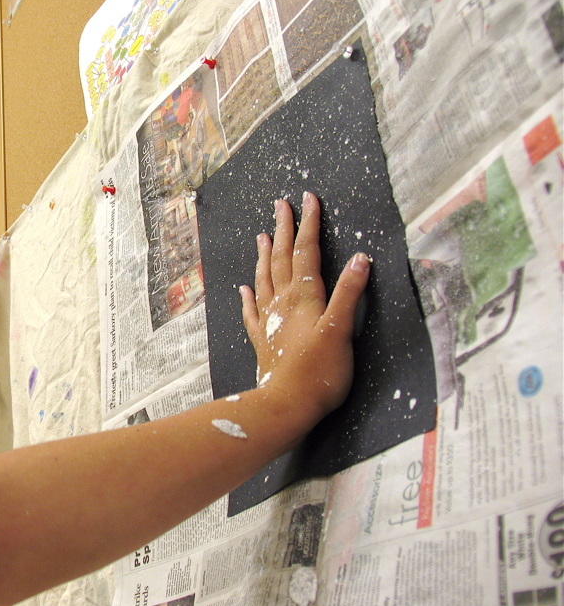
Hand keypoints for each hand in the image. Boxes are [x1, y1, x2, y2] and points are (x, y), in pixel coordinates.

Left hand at [240, 192, 370, 423]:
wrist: (286, 405)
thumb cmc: (319, 372)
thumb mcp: (341, 331)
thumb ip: (350, 294)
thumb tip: (360, 258)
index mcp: (303, 298)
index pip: (306, 253)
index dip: (309, 225)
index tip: (308, 200)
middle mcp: (283, 304)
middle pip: (282, 259)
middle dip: (283, 230)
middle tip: (281, 205)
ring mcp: (270, 322)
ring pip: (265, 280)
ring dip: (265, 256)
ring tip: (261, 235)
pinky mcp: (263, 342)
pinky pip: (252, 313)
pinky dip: (249, 297)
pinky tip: (244, 289)